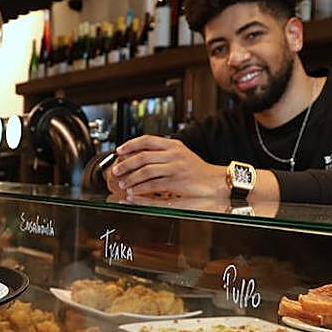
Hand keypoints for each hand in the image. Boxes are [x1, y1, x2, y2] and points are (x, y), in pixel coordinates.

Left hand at [110, 136, 227, 198]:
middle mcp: (174, 154)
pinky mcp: (176, 181)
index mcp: (173, 145)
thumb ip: (162, 153)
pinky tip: (133, 191)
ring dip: (130, 178)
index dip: (130, 144)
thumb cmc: (196, 170)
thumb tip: (139, 154)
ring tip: (122, 183)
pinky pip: (152, 185)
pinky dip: (140, 188)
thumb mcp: (180, 154)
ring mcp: (175, 167)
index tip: (119, 150)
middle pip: (142, 156)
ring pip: (145, 171)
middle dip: (126, 164)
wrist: (215, 180)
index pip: (147, 140)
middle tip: (116, 170)